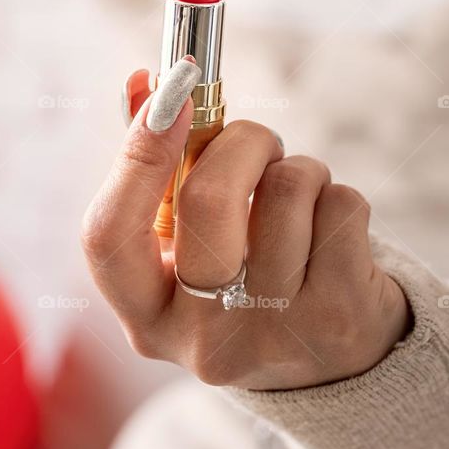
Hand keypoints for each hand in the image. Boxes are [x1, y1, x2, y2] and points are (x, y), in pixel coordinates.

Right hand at [80, 64, 410, 389]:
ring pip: (287, 191)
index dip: (135, 156)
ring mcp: (274, 335)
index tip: (172, 94)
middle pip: (206, 201)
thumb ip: (155, 166)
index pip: (108, 234)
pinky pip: (341, 207)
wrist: (332, 365)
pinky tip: (329, 229)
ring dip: (299, 170)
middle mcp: (201, 339)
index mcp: (145, 317)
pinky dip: (337, 196)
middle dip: (242, 143)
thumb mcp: (187, 243)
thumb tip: (146, 83)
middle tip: (259, 142)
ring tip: (297, 196)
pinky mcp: (340, 320)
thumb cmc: (244, 279)